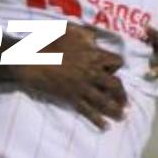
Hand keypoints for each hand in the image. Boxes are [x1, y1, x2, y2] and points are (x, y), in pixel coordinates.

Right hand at [12, 24, 126, 128]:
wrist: (31, 61)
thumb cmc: (48, 43)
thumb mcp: (70, 31)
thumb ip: (85, 34)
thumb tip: (94, 38)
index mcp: (93, 55)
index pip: (117, 62)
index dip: (117, 66)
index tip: (114, 71)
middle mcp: (92, 72)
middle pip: (115, 85)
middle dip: (122, 94)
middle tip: (125, 102)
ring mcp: (82, 87)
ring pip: (105, 101)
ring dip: (115, 110)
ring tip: (122, 117)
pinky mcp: (72, 98)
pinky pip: (88, 111)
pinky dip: (97, 120)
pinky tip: (105, 126)